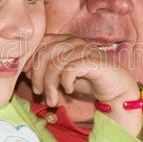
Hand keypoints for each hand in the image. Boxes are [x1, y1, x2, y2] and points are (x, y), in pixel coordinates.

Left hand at [25, 34, 142, 135]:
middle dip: (38, 76)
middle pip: (45, 53)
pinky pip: (70, 68)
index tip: (28, 78)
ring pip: (56, 64)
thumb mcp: (62, 75)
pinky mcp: (93, 61)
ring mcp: (84, 50)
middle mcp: (73, 42)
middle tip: (39, 93)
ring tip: (52, 100)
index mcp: (64, 41)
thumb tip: (27, 72)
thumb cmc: (87, 80)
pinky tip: (68, 90)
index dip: (31, 60)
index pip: (40, 44)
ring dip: (50, 85)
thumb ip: (46, 70)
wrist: (115, 88)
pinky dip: (65, 81)